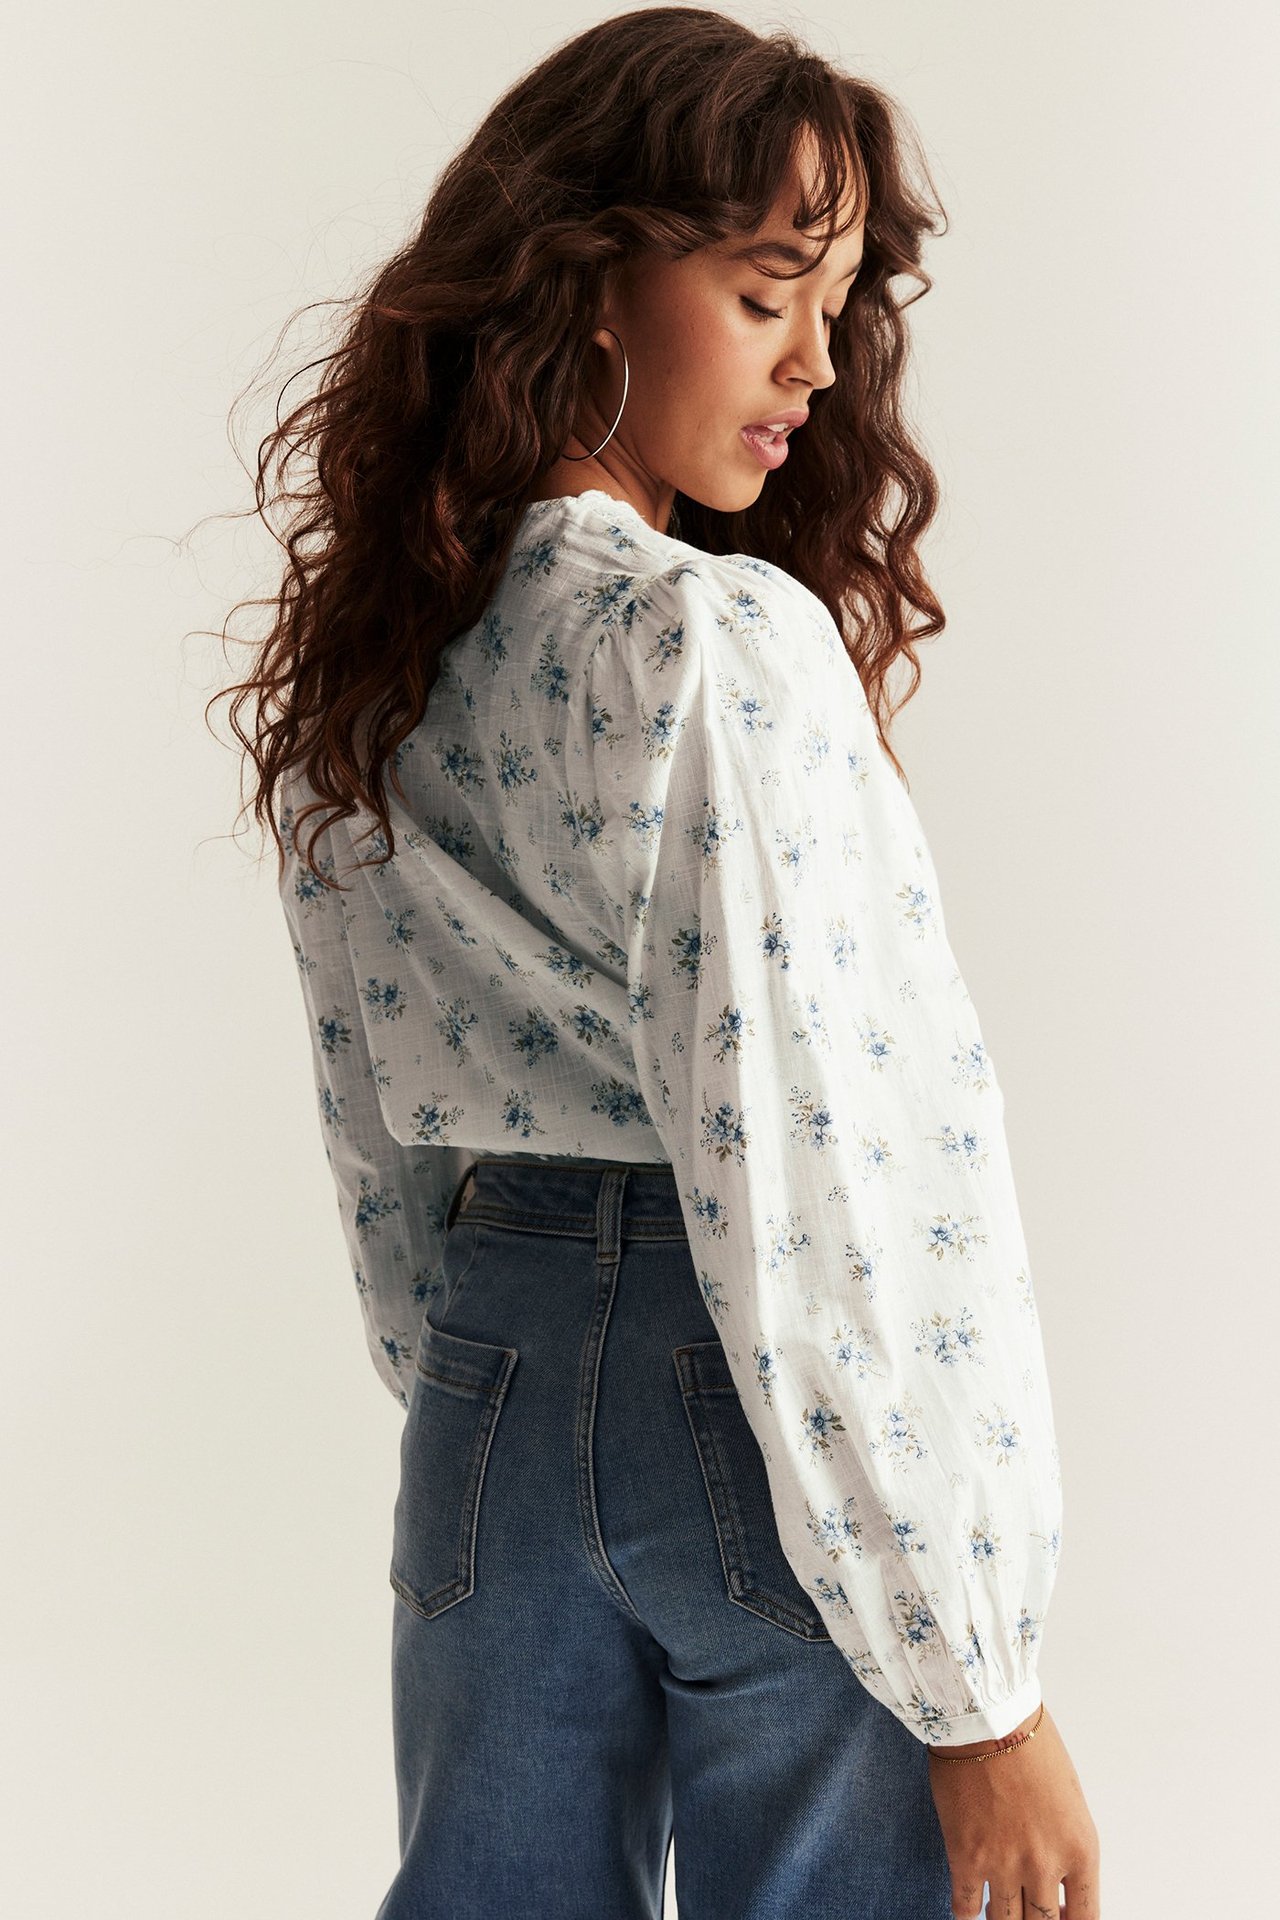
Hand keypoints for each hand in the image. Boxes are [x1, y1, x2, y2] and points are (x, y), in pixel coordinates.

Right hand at [927, 1703, 1099, 1917]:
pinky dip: (967, 1915)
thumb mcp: (1069, 1801)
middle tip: (1027, 1912)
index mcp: (1080, 1851)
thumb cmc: (1031, 1745)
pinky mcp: (965, 1857)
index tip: (1060, 1919)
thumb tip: (1053, 1882)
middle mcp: (1045, 1866)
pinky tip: (969, 1911)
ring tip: (1000, 1909)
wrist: (987, 1717)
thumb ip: (1065, 1847)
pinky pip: (965, 1908)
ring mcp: (1003, 1865)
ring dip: (1002, 1919)